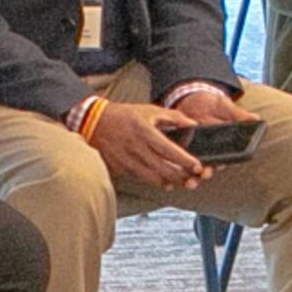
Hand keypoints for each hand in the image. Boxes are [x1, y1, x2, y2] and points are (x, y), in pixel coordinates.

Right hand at [85, 98, 208, 189]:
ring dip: (167, 181)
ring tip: (178, 182)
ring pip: (151, 177)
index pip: (170, 150)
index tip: (198, 166)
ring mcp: (126, 159)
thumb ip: (173, 117)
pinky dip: (152, 180)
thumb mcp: (149, 110)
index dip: (185, 161)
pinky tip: (161, 180)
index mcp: (145, 132)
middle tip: (193, 179)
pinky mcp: (119, 167)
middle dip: (180, 175)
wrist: (93, 122)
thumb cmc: (124, 115)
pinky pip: (139, 177)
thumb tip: (193, 124)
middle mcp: (136, 147)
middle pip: (163, 168)